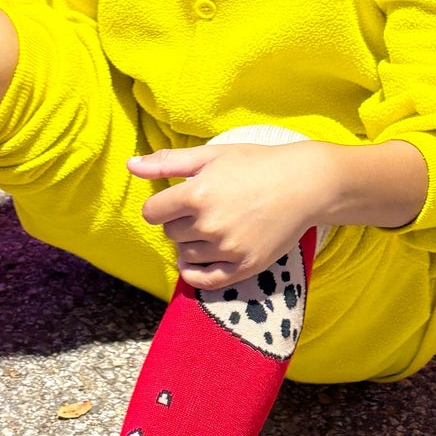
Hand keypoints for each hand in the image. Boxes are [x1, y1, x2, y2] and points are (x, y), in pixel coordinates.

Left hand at [129, 143, 322, 290]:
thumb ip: (168, 162)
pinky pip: (205, 281)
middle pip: (170, 234)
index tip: (177, 202)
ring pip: (186, 256)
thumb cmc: (257, 164)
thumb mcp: (211, 155)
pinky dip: (194, 275)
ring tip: (211, 228)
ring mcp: (227, 248)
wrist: (305, 184)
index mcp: (196, 194)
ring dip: (190, 245)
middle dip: (179, 223)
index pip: (152, 214)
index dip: (162, 207)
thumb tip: (130, 165)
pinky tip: (194, 263)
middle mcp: (209, 224)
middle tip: (202, 211)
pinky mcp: (245, 266)